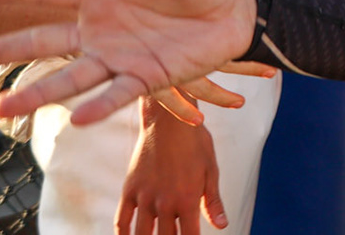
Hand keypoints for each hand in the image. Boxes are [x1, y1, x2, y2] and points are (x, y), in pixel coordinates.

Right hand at [0, 0, 257, 125]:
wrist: (237, 8)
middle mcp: (98, 28)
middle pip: (40, 41)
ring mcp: (118, 55)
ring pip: (69, 76)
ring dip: (37, 92)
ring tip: (1, 108)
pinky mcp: (144, 77)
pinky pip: (116, 94)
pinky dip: (98, 106)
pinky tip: (75, 119)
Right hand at [118, 98, 225, 233]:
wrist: (167, 120)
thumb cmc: (195, 143)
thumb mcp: (210, 170)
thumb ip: (213, 201)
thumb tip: (222, 226)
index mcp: (188, 199)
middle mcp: (165, 202)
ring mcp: (144, 197)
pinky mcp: (129, 190)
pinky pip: (122, 220)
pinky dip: (123, 234)